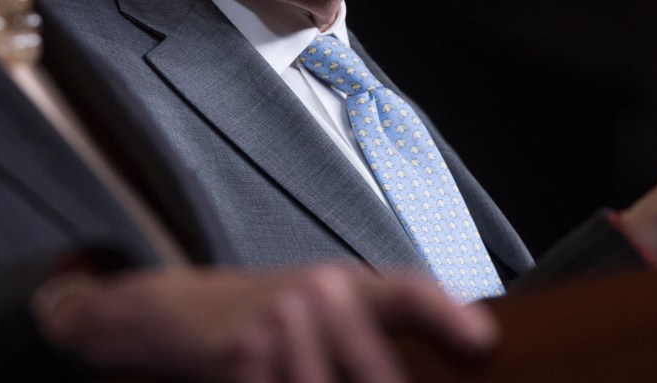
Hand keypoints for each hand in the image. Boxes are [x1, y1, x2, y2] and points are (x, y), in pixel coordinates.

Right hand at [33, 264, 496, 382]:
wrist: (176, 313)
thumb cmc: (262, 315)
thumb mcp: (324, 305)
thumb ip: (376, 325)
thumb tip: (457, 344)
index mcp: (349, 283)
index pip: (408, 291)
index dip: (446, 313)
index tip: (481, 338)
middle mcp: (320, 292)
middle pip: (377, 370)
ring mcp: (282, 322)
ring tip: (303, 376)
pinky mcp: (245, 354)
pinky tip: (274, 382)